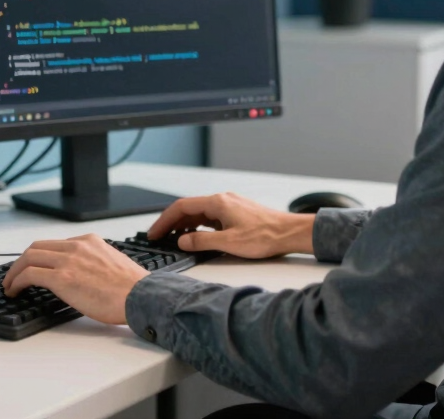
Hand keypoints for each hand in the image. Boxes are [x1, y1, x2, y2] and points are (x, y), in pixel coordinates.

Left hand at [2, 233, 146, 324]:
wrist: (140, 297)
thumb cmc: (132, 289)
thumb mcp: (111, 264)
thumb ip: (93, 263)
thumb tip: (80, 277)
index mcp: (89, 241)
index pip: (55, 245)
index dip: (39, 257)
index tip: (33, 268)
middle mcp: (77, 246)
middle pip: (37, 247)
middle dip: (22, 261)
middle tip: (15, 275)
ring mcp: (68, 260)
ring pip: (29, 257)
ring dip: (14, 271)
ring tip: (10, 285)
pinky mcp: (62, 277)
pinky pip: (30, 274)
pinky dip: (17, 281)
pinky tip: (14, 291)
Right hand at [147, 192, 315, 258]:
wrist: (289, 233)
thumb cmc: (265, 236)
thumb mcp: (229, 243)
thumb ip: (201, 242)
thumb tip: (182, 241)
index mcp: (217, 203)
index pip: (181, 207)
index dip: (164, 220)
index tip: (154, 232)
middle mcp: (222, 200)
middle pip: (188, 208)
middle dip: (171, 223)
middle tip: (158, 237)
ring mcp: (229, 205)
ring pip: (199, 213)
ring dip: (184, 225)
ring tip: (173, 239)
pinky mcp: (235, 213)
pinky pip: (210, 217)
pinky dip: (198, 226)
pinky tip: (196, 237)